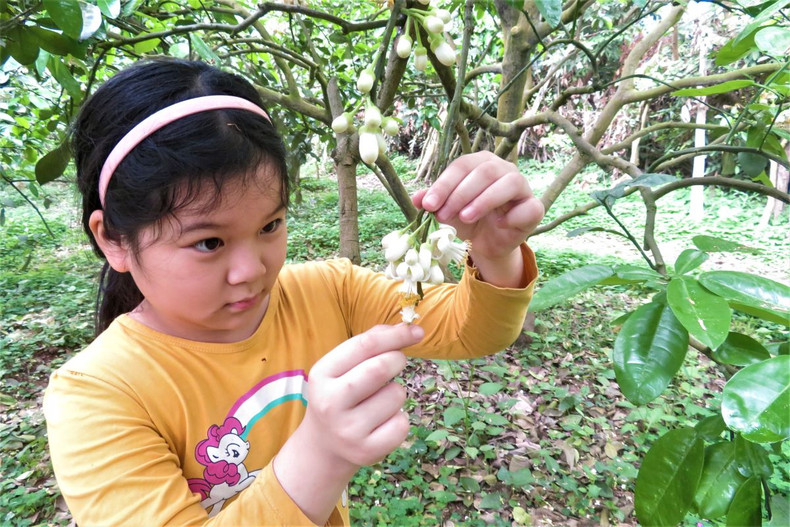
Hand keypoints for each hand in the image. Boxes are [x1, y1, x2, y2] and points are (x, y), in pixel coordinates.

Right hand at [302, 323, 421, 466]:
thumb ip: (369, 345)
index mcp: (322, 374)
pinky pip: (402, 423)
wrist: (323, 447)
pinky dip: (399, 419)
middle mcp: (330, 402)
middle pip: (380, 368)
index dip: (394, 335)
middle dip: (397, 359)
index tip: (416, 331)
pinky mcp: (366, 451)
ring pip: (396, 395)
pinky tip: (381, 423)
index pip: (364, 346)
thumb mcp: (341, 368)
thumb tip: (406, 328)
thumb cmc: (340, 396)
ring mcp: (348, 430)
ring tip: (378, 401)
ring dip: (396, 392)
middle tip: (397, 362)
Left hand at [412, 151, 543, 261]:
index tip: (427, 205)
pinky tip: (499, 224)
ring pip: (509, 182)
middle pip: (484, 171)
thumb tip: (417, 198)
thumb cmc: (467, 220)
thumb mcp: (446, 212)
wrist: (486, 243)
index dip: (444, 184)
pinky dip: (512, 216)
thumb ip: (433, 203)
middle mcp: (503, 169)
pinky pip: (528, 207)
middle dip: (460, 194)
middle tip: (443, 215)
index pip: (462, 166)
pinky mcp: (534, 207)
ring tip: (466, 217)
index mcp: (481, 163)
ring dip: (484, 200)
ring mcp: (522, 187)